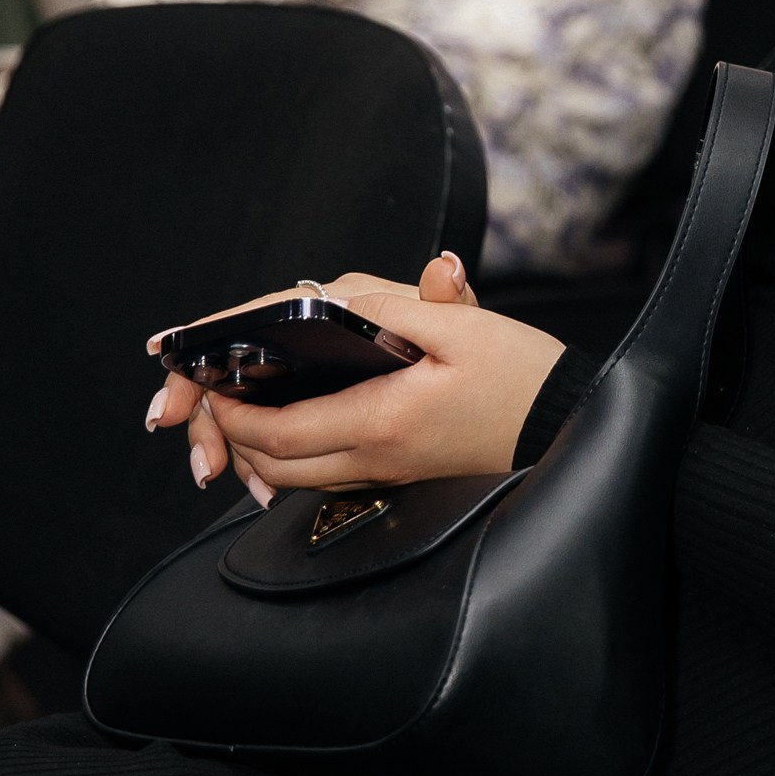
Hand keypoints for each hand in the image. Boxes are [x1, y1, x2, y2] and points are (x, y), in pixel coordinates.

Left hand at [144, 256, 564, 498]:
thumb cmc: (522, 374)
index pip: (278, 430)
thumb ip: (394, 306)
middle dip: (231, 435)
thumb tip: (339, 296)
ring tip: (242, 407)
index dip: (230, 411)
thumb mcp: (462, 325)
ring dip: (259, 450)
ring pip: (296, 479)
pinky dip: (294, 458)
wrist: (567, 420)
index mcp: (381, 418)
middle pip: (275, 465)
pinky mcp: (401, 471)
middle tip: (213, 395)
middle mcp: (377, 456)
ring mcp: (388, 470)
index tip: (207, 380)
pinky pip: (327, 476)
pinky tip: (292, 427)